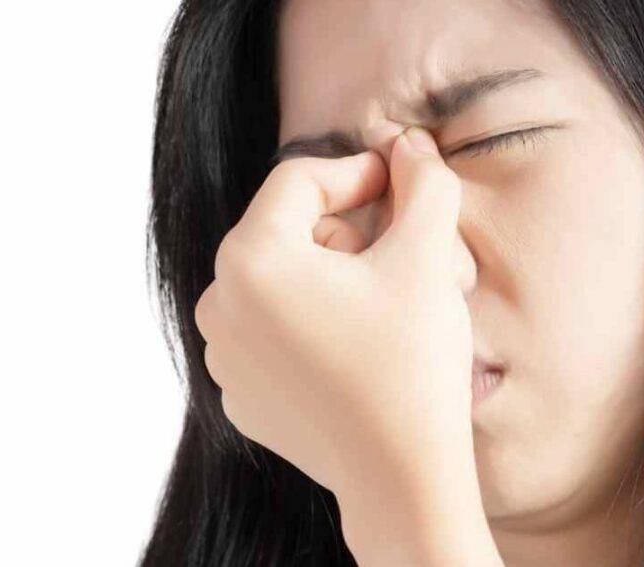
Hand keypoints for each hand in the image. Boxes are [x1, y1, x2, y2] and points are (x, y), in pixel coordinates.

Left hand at [194, 126, 497, 563]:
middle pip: (285, 232)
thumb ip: (422, 184)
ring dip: (328, 279)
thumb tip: (410, 147)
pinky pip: (271, 333)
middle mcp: (218, 303)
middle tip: (399, 255)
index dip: (357, 172)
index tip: (400, 184)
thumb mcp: (425, 258)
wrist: (400, 478)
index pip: (298, 180)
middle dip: (345, 232)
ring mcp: (222, 355)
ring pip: (278, 283)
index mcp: (249, 258)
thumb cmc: (409, 364)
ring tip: (379, 307)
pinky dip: (310, 327)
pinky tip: (354, 352)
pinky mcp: (239, 394)